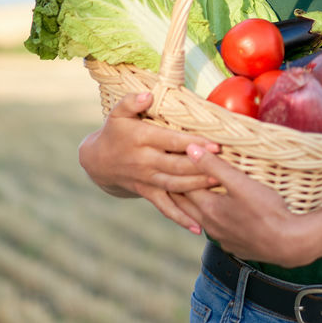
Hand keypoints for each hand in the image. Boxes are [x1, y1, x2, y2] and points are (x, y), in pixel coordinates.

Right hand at [78, 92, 221, 233]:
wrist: (97, 161)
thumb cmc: (115, 131)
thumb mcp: (117, 113)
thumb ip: (131, 102)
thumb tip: (147, 95)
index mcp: (141, 139)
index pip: (170, 141)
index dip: (192, 143)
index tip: (214, 144)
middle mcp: (144, 161)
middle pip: (176, 165)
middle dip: (200, 166)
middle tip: (224, 165)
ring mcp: (146, 179)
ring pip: (175, 185)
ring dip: (197, 187)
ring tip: (219, 184)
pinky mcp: (147, 193)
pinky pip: (165, 207)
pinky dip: (181, 218)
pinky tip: (199, 227)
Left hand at [174, 145, 314, 267]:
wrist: (287, 243)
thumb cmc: (266, 210)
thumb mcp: (240, 183)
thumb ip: (214, 166)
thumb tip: (190, 149)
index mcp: (208, 208)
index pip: (182, 186)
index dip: (180, 171)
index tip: (180, 158)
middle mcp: (210, 225)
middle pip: (185, 205)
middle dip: (181, 188)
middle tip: (179, 173)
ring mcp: (221, 238)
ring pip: (199, 219)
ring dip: (196, 204)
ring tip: (197, 190)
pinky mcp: (233, 246)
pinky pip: (216, 231)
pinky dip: (212, 219)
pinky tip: (222, 214)